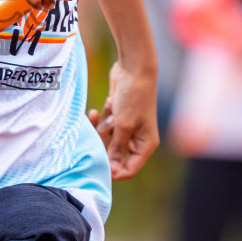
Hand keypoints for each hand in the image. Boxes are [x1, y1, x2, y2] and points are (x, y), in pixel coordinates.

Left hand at [88, 61, 158, 179]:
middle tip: (102, 129)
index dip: (113, 170)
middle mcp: (137, 139)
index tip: (97, 165)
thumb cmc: (133, 97)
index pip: (129, 169)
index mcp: (145, 144)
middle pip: (114, 154)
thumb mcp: (123, 125)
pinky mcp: (117, 117)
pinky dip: (99, 120)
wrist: (133, 68)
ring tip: (105, 113)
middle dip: (104, 142)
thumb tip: (113, 172)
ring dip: (101, 128)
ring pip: (106, 140)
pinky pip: (103, 127)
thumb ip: (116, 149)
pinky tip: (95, 111)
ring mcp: (127, 127)